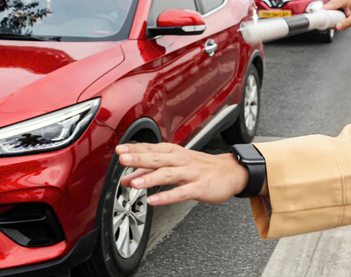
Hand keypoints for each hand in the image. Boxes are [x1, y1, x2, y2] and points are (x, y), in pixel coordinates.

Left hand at [116, 143, 249, 205]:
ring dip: (150, 178)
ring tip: (134, 182)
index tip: (120, 149)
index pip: (152, 148)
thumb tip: (128, 177)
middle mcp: (181, 160)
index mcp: (175, 152)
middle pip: (158, 158)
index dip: (136, 148)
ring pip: (168, 174)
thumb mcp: (176, 164)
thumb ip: (151, 171)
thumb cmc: (201, 167)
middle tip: (123, 159)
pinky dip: (167, 196)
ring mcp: (191, 173)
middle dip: (139, 158)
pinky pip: (181, 192)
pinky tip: (154, 200)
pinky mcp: (199, 187)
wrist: (230, 172)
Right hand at [323, 0, 350, 29]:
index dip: (325, 11)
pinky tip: (335, 20)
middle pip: (327, 7)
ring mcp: (336, 1)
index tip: (319, 18)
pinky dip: (329, 16)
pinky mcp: (334, 4)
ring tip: (336, 22)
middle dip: (328, 16)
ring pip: (326, 9)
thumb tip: (337, 26)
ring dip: (329, 17)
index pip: (331, 4)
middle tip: (332, 24)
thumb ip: (347, 23)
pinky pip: (328, 10)